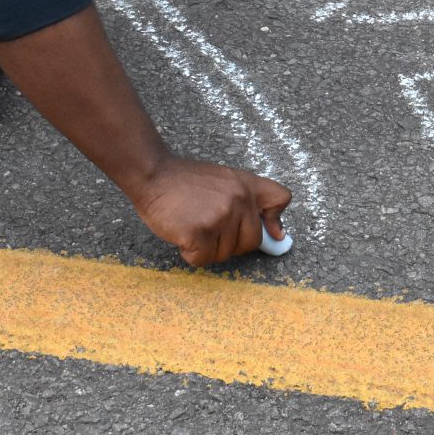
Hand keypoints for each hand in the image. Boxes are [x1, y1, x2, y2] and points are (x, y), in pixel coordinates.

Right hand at [132, 153, 292, 265]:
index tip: (267, 231)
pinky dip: (190, 253)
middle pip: (251, 242)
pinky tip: (182, 234)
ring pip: (225, 254)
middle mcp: (239, 199)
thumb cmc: (185, 181)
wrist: (153, 175)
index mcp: (246, 184)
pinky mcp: (201, 231)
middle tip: (208, 229)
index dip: (274, 220)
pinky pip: (203, 259)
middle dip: (230, 244)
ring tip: (192, 225)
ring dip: (207, 248)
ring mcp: (221, 215)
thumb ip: (247, 200)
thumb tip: (279, 235)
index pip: (281, 198)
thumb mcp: (224, 180)